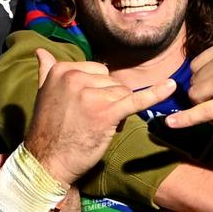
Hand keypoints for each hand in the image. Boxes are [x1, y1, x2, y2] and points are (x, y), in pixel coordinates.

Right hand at [24, 49, 175, 184]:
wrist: (47, 161)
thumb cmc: (48, 130)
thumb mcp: (43, 93)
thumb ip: (46, 70)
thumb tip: (40, 50)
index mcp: (62, 70)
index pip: (98, 70)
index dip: (99, 90)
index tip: (85, 107)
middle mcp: (75, 77)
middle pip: (112, 81)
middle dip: (110, 100)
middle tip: (91, 120)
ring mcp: (91, 93)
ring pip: (122, 94)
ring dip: (118, 111)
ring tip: (98, 127)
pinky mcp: (107, 112)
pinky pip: (135, 100)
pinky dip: (156, 94)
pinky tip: (171, 86)